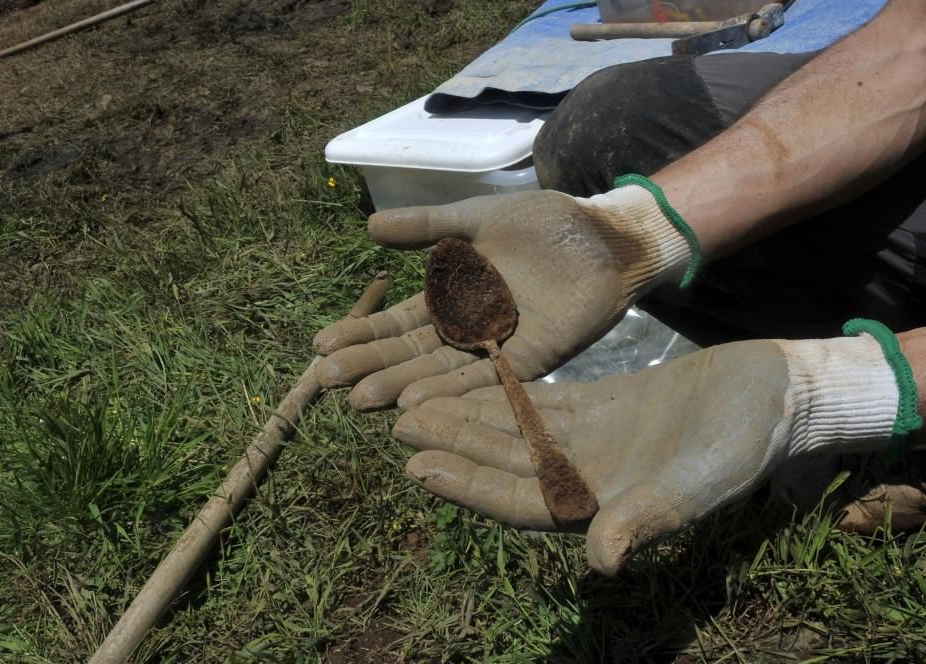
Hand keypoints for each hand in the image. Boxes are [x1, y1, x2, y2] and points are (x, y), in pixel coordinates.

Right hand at [314, 187, 690, 410]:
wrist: (603, 232)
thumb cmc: (543, 223)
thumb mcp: (474, 219)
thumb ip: (426, 226)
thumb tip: (368, 225)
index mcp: (452, 296)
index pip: (397, 322)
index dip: (361, 334)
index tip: (321, 346)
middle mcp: (467, 328)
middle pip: (410, 352)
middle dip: (369, 365)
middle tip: (326, 381)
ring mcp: (496, 346)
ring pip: (440, 370)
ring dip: (400, 384)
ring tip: (361, 397)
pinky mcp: (530, 358)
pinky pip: (487, 378)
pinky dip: (452, 391)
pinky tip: (418, 402)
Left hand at [393, 334, 902, 573]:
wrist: (773, 394)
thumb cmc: (742, 443)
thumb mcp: (698, 482)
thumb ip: (650, 518)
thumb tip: (602, 561)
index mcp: (600, 504)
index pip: (519, 500)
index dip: (467, 486)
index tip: (416, 468)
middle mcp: (585, 476)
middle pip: (503, 462)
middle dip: (452, 445)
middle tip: (397, 424)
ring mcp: (589, 441)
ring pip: (513, 430)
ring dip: (466, 416)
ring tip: (415, 400)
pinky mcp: (599, 405)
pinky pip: (538, 401)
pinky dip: (502, 391)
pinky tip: (468, 376)